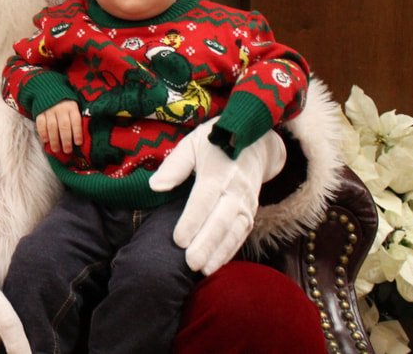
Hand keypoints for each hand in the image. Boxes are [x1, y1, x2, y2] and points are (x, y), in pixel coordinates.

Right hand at [36, 100, 81, 153]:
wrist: (49, 89)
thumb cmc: (65, 102)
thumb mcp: (74, 106)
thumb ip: (76, 118)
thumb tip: (82, 136)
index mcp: (72, 106)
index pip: (76, 121)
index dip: (77, 133)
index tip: (78, 143)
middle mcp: (61, 108)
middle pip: (64, 126)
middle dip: (66, 140)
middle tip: (67, 150)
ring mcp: (49, 110)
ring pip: (52, 126)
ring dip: (54, 140)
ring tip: (56, 149)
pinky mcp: (40, 111)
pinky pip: (40, 123)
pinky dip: (43, 133)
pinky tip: (45, 141)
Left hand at [149, 121, 285, 274]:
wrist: (257, 144)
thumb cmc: (215, 143)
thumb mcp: (192, 143)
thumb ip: (174, 165)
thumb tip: (155, 186)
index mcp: (218, 171)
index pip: (204, 199)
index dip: (192, 220)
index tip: (178, 240)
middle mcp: (236, 190)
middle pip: (221, 221)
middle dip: (206, 244)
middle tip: (190, 263)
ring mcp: (246, 203)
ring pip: (233, 232)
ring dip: (218, 253)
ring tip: (202, 270)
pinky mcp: (251, 213)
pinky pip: (241, 235)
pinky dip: (229, 251)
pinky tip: (215, 265)